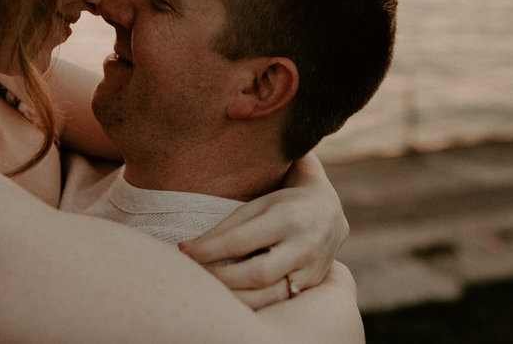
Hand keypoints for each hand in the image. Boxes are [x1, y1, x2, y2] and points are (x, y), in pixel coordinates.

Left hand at [178, 153, 347, 308]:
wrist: (328, 211)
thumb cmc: (281, 205)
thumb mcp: (256, 206)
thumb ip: (225, 228)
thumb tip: (186, 249)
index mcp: (287, 217)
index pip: (242, 240)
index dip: (210, 250)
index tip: (184, 253)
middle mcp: (304, 245)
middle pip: (259, 273)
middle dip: (222, 279)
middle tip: (196, 277)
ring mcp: (312, 268)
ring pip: (271, 295)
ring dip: (236, 299)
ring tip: (210, 293)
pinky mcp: (314, 285)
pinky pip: (281, 303)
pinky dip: (254, 306)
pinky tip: (233, 304)